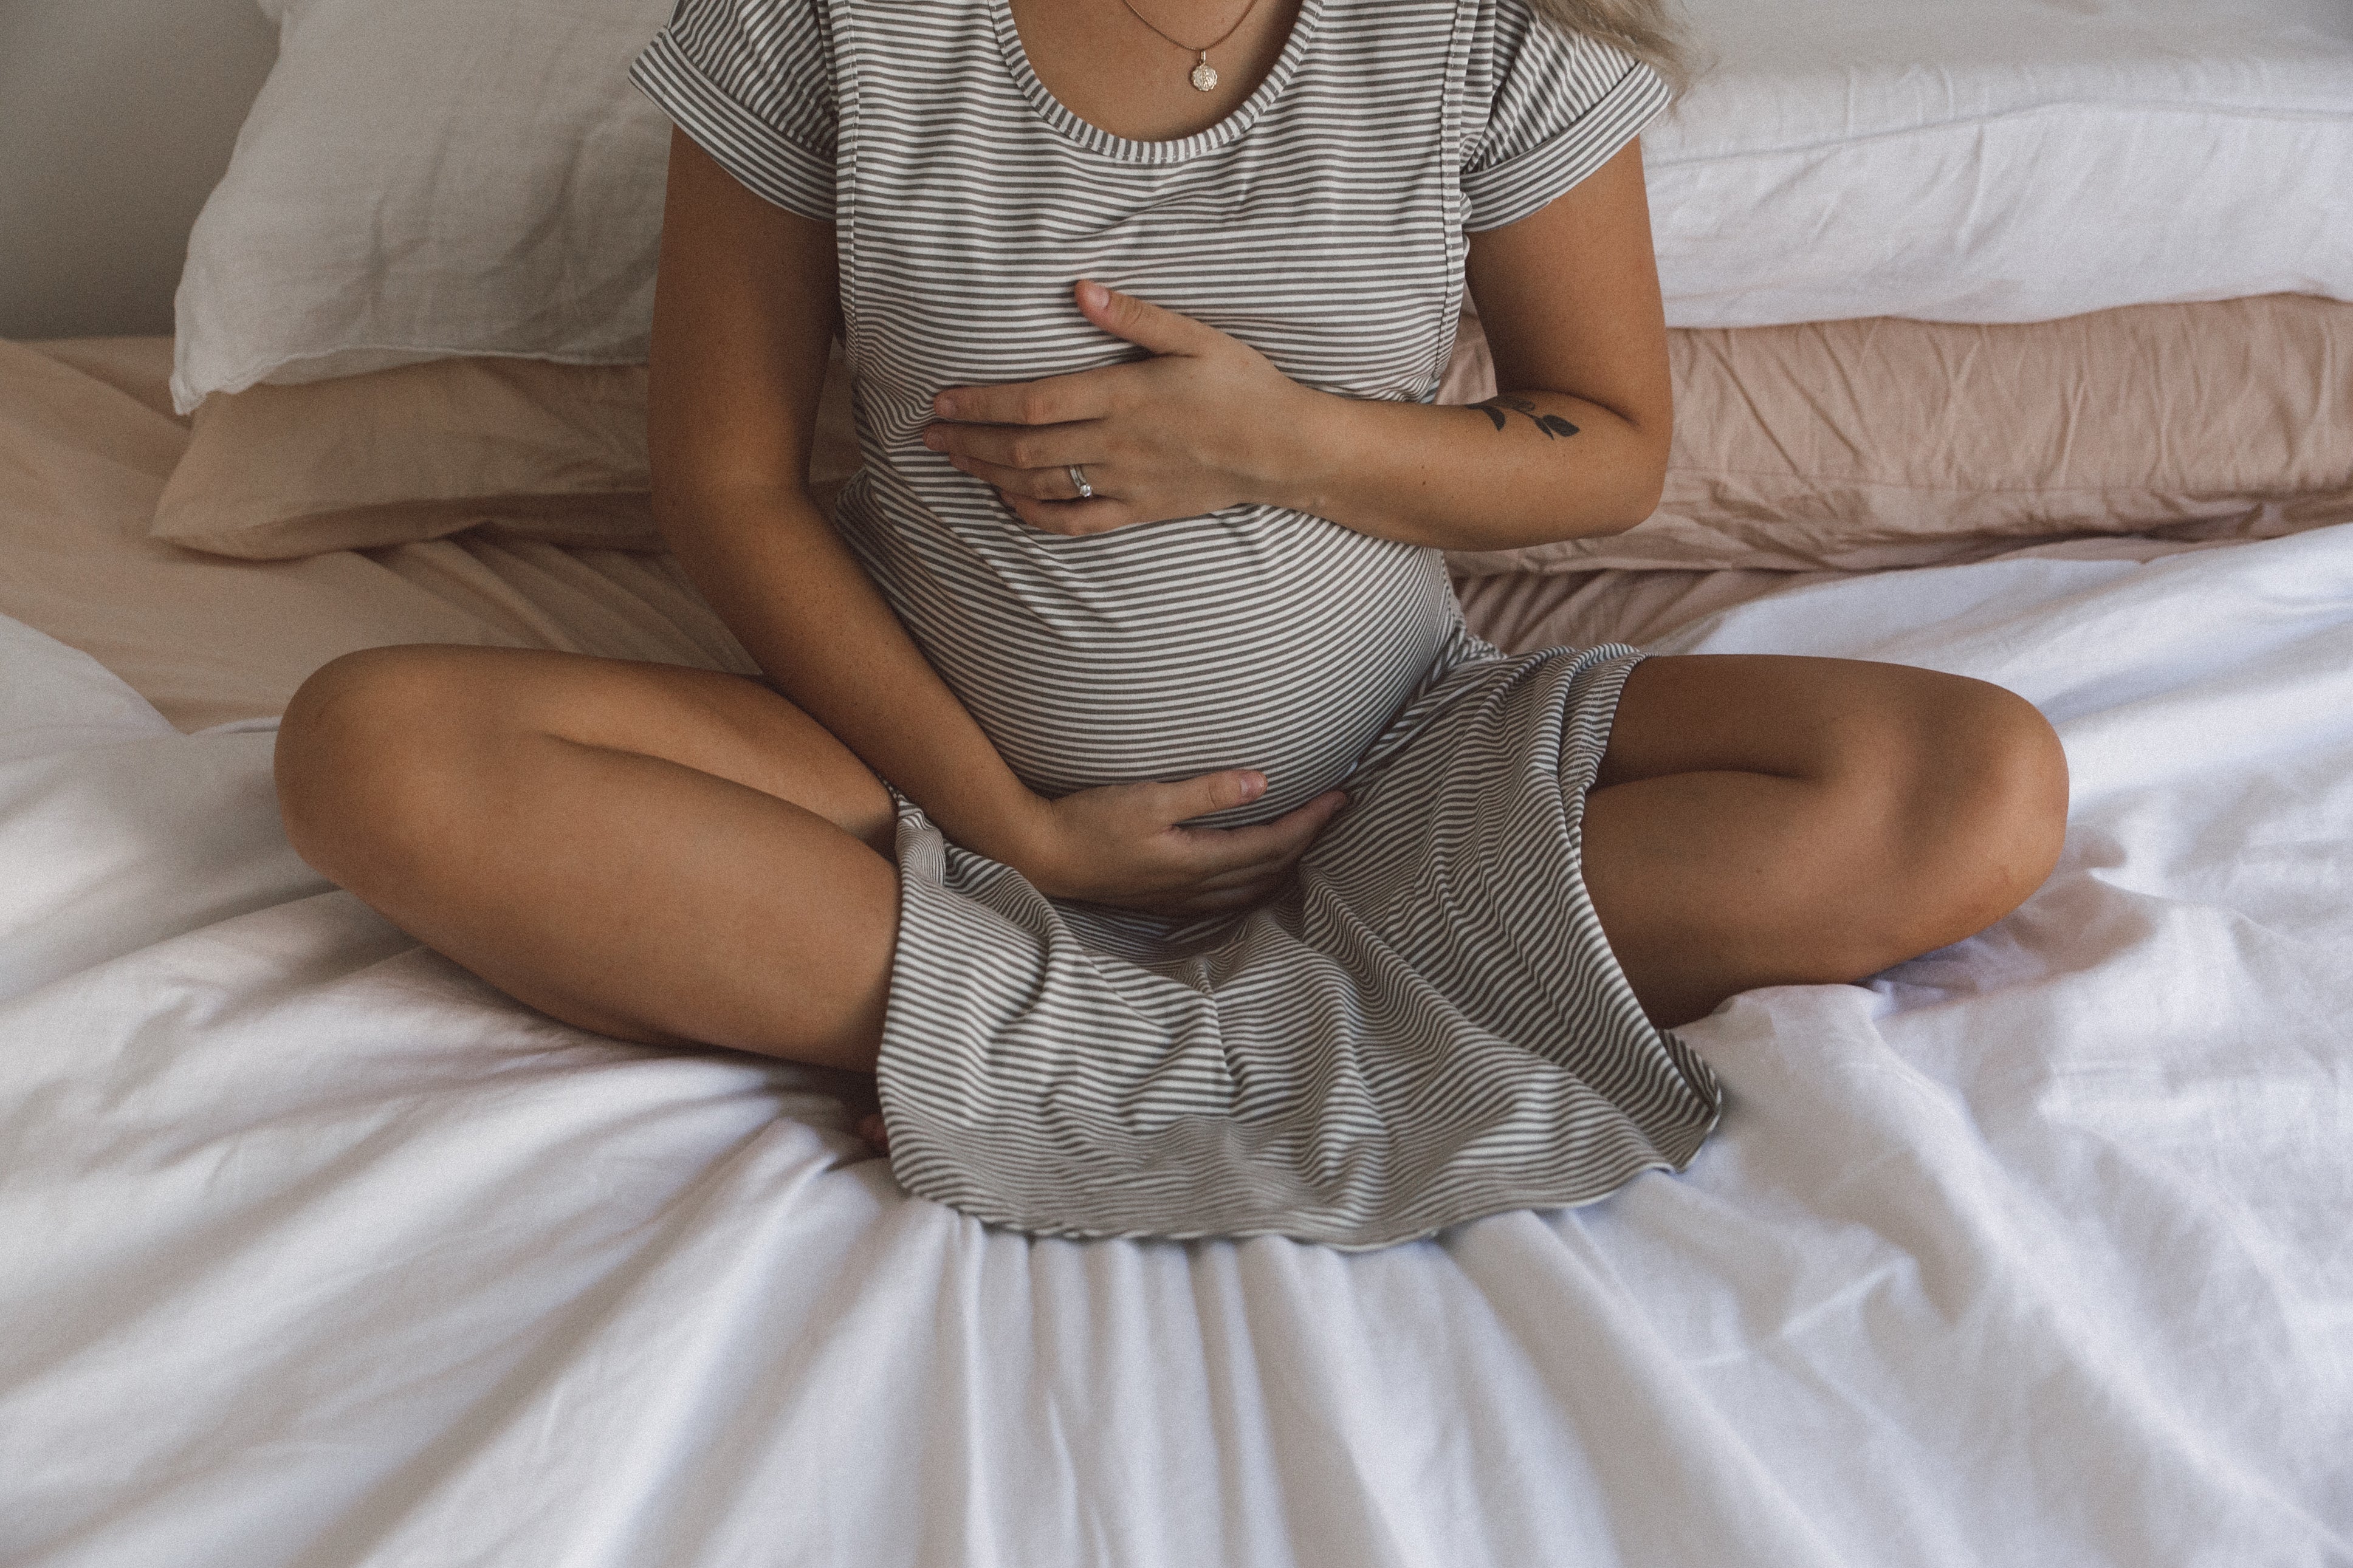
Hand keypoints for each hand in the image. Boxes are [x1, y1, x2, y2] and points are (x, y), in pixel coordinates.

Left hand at [922, 279, 1317, 536]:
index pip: (1032, 402)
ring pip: (1040, 486)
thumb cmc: (1244, 386)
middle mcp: (1116, 444)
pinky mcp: (1139, 511)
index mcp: (1123, 396)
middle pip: (1022, 448)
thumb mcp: (1196, 337)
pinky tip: (1008, 502)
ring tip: (954, 461)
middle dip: (968, 441)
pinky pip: (1076, 522)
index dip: (980, 404)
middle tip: (928, 435)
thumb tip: (1079, 288)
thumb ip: (1134, 316)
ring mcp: (1126, 482)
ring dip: (989, 474)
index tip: (941, 400)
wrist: (1287, 452)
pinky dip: (1035, 515)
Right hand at [1007, 768, 1347, 915]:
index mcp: (1197, 861)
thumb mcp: (1148, 797)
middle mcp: (1194, 886)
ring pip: (1251, 888)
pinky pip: (1227, 896)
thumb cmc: (1088, 822)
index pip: (1272, 844)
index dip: (1311, 822)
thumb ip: (1206, 792)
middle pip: (1270, 869)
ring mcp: (1178, 897)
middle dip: (1308, 841)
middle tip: (1336, 813)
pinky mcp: (1162, 897)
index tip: (1341, 798)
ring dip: (1285, 865)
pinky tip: (1254, 872)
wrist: (1039, 854)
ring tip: (1307, 840)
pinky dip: (1254, 881)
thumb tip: (1262, 784)